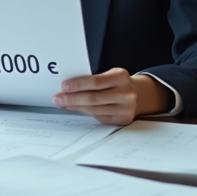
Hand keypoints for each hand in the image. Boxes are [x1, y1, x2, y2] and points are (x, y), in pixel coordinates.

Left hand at [52, 68, 171, 124]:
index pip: (95, 82)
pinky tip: (75, 108)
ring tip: (62, 103)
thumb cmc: (117, 83)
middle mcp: (126, 93)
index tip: (63, 86)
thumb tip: (67, 87)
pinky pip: (98, 116)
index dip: (78, 85)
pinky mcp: (122, 120)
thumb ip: (92, 79)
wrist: (138, 95)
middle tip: (58, 98)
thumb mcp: (109, 75)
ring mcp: (125, 108)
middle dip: (72, 98)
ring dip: (75, 106)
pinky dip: (84, 112)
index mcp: (121, 77)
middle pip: (93, 98)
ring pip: (94, 109)